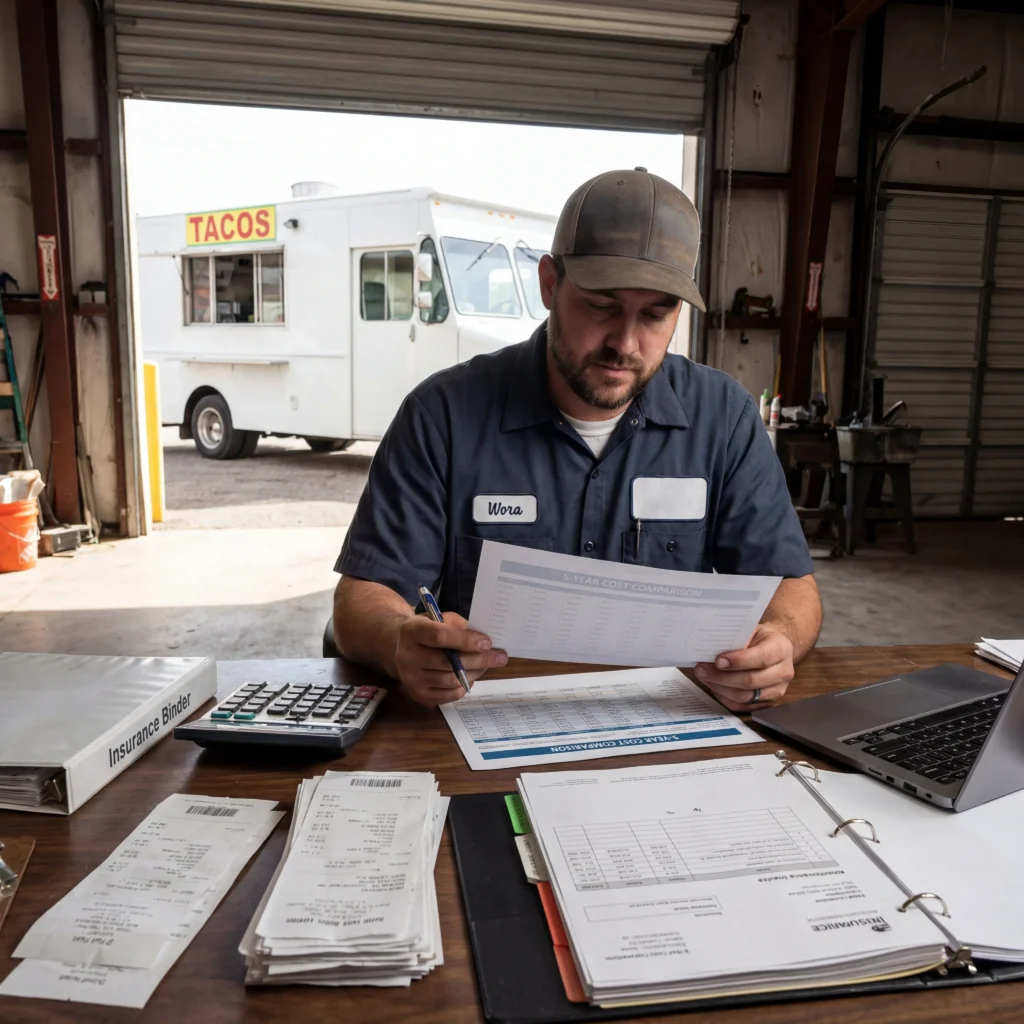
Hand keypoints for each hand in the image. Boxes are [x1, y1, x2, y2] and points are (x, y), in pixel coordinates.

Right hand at [393, 611, 507, 706]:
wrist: (402, 647)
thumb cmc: (429, 630)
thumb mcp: (441, 619)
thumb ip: (460, 627)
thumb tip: (486, 643)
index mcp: (411, 631)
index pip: (439, 637)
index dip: (466, 640)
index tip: (487, 643)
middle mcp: (407, 656)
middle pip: (448, 662)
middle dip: (478, 660)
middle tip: (499, 657)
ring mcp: (411, 678)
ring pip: (451, 680)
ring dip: (475, 673)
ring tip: (485, 665)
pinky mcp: (418, 695)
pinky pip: (449, 695)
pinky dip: (464, 686)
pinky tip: (470, 676)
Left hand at [691, 624, 795, 711]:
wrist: (774, 649)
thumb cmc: (759, 638)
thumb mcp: (751, 630)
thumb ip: (735, 639)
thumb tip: (709, 647)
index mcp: (781, 649)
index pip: (761, 658)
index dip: (738, 661)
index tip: (718, 661)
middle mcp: (783, 672)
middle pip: (751, 681)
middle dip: (722, 677)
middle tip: (702, 670)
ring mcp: (777, 690)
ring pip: (745, 696)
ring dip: (720, 688)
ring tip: (704, 677)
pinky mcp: (767, 703)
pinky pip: (742, 707)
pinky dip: (724, 697)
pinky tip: (714, 686)